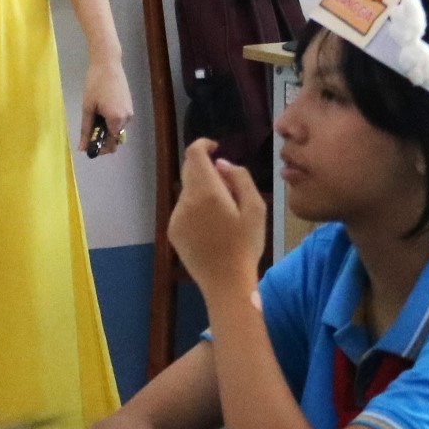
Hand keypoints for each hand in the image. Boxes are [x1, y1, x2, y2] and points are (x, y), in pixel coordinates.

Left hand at [78, 57, 133, 157]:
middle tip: (88, 129)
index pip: (111, 144)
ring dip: (106, 127)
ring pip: (117, 128)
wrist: (107, 62)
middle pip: (115, 137)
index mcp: (116, 120)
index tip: (89, 146)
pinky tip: (102, 107)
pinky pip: (120, 119)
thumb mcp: (88, 107)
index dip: (100, 148)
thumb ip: (86, 129)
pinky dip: (111, 119)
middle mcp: (127, 118)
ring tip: (95, 113)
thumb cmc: (95, 83)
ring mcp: (130, 111)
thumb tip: (82, 148)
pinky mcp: (129, 104)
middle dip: (102, 137)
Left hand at [164, 139, 265, 293]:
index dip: (204, 145)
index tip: (216, 148)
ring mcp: (175, 216)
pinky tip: (212, 229)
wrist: (226, 283)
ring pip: (187, 191)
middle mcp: (186, 200)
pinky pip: (183, 209)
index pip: (194, 154)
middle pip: (190, 171)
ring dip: (202, 192)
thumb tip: (221, 164)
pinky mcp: (172, 231)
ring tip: (223, 215)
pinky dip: (195, 209)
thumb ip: (240, 178)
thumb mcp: (256, 208)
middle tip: (229, 188)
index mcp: (206, 191)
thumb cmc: (246, 245)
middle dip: (206, 171)